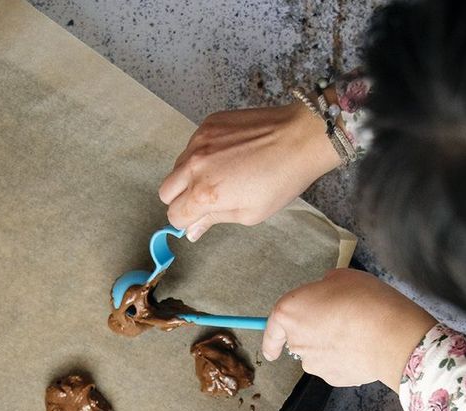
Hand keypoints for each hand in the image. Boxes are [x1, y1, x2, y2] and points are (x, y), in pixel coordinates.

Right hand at [158, 103, 339, 241]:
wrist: (299, 139)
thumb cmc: (280, 180)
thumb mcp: (249, 213)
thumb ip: (213, 220)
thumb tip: (192, 230)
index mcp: (204, 194)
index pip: (174, 215)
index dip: (186, 221)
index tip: (198, 219)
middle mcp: (195, 165)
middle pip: (166, 191)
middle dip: (181, 200)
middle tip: (205, 200)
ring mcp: (199, 141)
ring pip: (177, 167)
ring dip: (189, 176)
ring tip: (220, 176)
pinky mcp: (208, 124)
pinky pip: (191, 145)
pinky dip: (201, 154)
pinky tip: (227, 156)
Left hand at [261, 269, 436, 391]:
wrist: (390, 336)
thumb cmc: (365, 300)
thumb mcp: (341, 278)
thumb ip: (324, 287)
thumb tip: (326, 294)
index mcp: (290, 312)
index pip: (272, 328)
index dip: (270, 339)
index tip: (270, 351)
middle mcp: (296, 342)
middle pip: (298, 340)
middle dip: (312, 333)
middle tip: (338, 319)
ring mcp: (313, 364)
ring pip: (317, 355)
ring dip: (329, 346)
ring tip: (356, 333)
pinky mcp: (332, 378)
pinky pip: (334, 366)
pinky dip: (343, 359)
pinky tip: (362, 348)